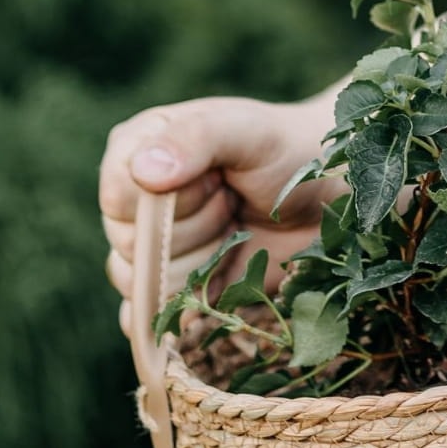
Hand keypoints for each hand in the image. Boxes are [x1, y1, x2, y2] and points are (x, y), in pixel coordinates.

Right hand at [98, 94, 338, 337]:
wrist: (327, 192)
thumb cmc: (284, 150)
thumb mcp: (245, 131)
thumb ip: (195, 139)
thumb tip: (144, 172)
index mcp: (137, 149)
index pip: (118, 197)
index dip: (170, 201)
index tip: (216, 179)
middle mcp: (136, 199)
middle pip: (133, 247)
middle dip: (195, 232)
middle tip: (233, 202)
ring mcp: (155, 246)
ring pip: (147, 285)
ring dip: (202, 266)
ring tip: (235, 230)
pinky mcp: (176, 285)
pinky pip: (150, 316)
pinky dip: (181, 312)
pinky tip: (216, 286)